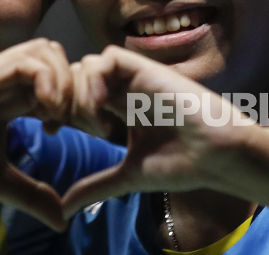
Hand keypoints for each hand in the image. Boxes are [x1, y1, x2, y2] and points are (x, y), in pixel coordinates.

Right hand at [0, 38, 72, 230]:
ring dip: (64, 80)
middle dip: (81, 87)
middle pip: (60, 58)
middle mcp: (4, 80)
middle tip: (86, 124)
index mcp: (11, 99)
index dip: (83, 102)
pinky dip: (46, 79)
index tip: (94, 133)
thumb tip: (62, 219)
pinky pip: (25, 61)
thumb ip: (30, 193)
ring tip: (61, 117)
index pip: (61, 82)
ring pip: (46, 50)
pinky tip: (46, 111)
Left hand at [62, 45, 259, 218]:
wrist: (217, 154)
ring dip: (79, 90)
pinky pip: (108, 57)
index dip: (55, 108)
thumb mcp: (128, 176)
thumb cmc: (182, 163)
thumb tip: (63, 210)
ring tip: (92, 120)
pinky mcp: (146, 68)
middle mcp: (121, 89)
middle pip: (72, 77)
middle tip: (66, 125)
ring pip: (86, 64)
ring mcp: (133, 77)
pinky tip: (103, 106)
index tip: (51, 131)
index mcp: (115, 108)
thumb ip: (95, 186)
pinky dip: (97, 77)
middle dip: (61, 98)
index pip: (71, 95)